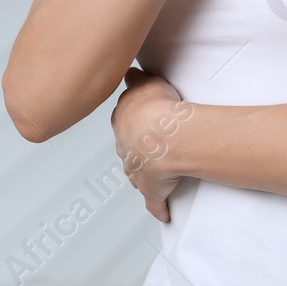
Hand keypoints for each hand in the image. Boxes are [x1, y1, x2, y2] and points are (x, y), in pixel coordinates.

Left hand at [111, 68, 191, 221]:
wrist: (164, 134)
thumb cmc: (157, 107)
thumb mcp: (145, 82)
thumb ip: (136, 78)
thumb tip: (129, 72)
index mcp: (122, 123)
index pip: (123, 124)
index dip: (133, 124)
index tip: (142, 124)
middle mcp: (126, 149)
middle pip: (128, 150)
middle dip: (136, 149)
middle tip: (150, 146)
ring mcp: (137, 171)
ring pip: (137, 174)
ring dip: (144, 174)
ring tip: (158, 174)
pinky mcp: (153, 190)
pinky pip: (155, 202)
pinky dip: (159, 208)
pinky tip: (164, 214)